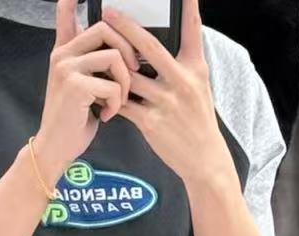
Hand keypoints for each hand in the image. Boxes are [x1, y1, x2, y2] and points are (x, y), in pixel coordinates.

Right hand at [34, 0, 139, 179]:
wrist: (56, 148)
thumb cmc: (73, 120)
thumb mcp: (81, 86)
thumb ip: (92, 64)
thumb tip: (117, 49)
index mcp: (64, 51)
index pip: (67, 15)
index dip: (71, 1)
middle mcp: (62, 55)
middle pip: (105, 28)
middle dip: (128, 50)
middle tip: (131, 72)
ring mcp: (66, 68)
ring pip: (113, 56)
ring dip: (125, 81)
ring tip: (119, 101)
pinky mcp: (74, 86)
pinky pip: (112, 84)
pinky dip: (117, 103)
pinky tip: (108, 115)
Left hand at [104, 0, 234, 190]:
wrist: (204, 159)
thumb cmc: (198, 120)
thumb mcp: (199, 85)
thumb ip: (183, 63)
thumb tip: (161, 42)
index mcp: (195, 68)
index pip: (192, 29)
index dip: (187, 5)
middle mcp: (182, 81)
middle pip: (150, 46)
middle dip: (126, 27)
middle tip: (109, 12)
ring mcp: (166, 102)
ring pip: (130, 75)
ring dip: (111, 65)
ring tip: (94, 51)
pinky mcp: (151, 122)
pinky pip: (123, 103)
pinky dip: (110, 96)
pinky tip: (97, 89)